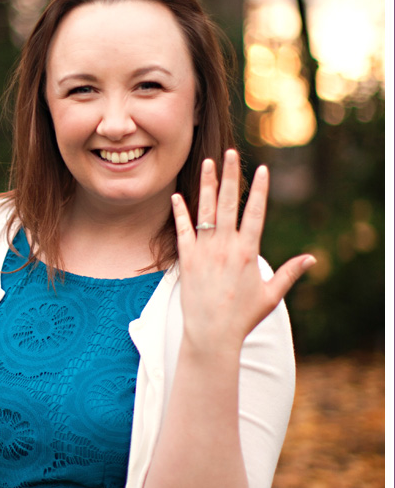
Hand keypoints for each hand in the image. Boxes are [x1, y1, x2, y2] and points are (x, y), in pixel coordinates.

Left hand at [171, 150, 314, 354]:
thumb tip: (311, 259)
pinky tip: (177, 197)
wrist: (212, 335)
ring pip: (205, 211)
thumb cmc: (243, 317)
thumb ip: (289, 273)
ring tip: (207, 163)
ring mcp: (204, 251)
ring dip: (206, 185)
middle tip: (230, 152)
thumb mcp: (271, 296)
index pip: (255, 212)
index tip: (262, 169)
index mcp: (248, 252)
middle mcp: (226, 246)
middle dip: (230, 175)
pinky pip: (182, 230)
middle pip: (229, 203)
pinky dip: (180, 213)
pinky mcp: (187, 260)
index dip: (259, 189)